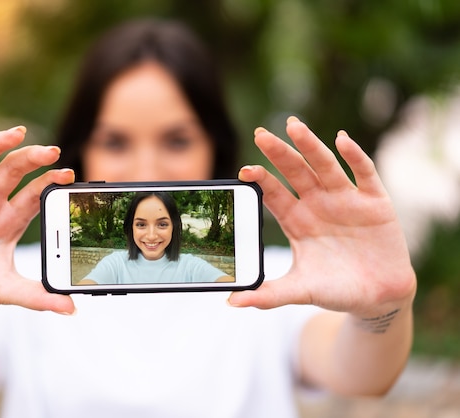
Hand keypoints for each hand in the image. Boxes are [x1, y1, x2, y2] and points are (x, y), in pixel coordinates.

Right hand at [0, 119, 75, 315]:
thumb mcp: (5, 291)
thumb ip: (37, 297)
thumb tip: (72, 309)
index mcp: (8, 221)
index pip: (33, 193)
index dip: (49, 182)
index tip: (68, 176)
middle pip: (11, 170)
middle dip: (30, 158)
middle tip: (52, 151)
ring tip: (17, 133)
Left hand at [230, 117, 415, 315]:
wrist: (378, 297)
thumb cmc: (335, 290)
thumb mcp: (300, 291)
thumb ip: (268, 295)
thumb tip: (231, 302)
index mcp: (296, 221)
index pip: (274, 194)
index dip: (261, 180)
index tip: (244, 170)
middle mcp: (317, 204)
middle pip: (294, 172)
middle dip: (279, 153)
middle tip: (261, 134)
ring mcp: (344, 200)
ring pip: (324, 166)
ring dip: (310, 146)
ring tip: (293, 126)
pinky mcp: (374, 201)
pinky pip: (363, 173)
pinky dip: (354, 156)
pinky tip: (342, 140)